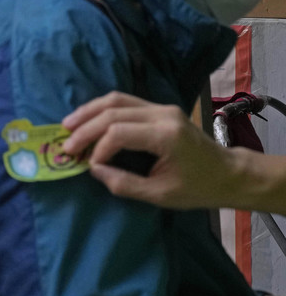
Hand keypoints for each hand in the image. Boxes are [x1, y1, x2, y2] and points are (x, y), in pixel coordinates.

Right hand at [62, 92, 233, 208]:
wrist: (229, 173)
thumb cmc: (198, 188)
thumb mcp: (161, 195)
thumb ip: (125, 184)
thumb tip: (94, 170)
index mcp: (166, 135)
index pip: (118, 132)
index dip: (98, 148)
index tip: (89, 165)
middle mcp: (162, 114)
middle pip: (112, 111)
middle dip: (85, 127)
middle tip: (65, 143)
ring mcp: (161, 107)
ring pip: (115, 99)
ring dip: (89, 112)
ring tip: (68, 125)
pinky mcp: (160, 108)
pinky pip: (124, 101)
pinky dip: (102, 110)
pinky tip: (88, 119)